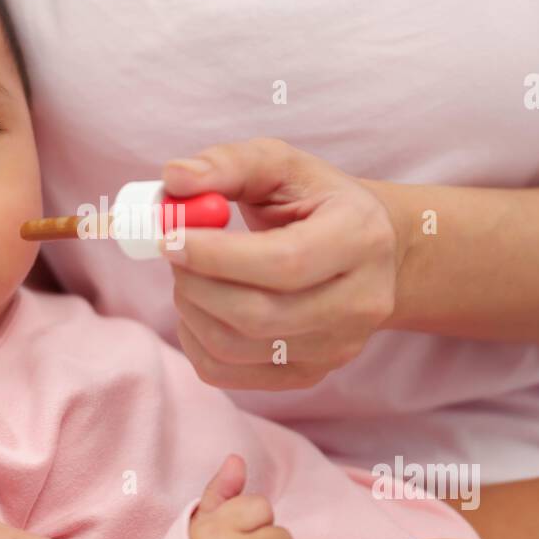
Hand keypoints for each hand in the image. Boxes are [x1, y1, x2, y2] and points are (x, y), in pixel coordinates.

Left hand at [160, 138, 405, 389]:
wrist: (369, 253)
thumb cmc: (316, 202)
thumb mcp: (280, 165)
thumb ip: (227, 164)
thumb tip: (173, 178)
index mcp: (360, 237)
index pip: (284, 262)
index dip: (215, 256)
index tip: (170, 238)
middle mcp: (361, 302)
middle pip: (258, 315)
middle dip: (196, 283)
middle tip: (173, 253)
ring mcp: (338, 347)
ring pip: (236, 348)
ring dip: (191, 310)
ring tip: (189, 275)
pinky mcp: (310, 375)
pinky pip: (228, 373)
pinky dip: (195, 342)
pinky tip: (198, 309)